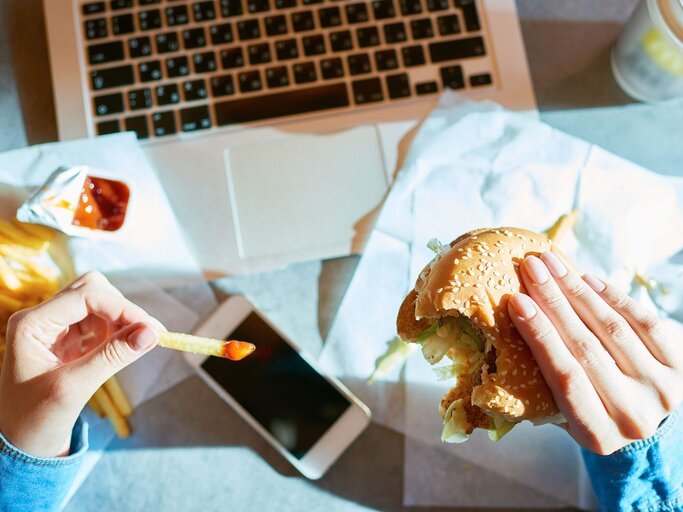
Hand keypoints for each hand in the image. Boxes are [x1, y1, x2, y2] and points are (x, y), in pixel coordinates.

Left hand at [0, 271, 160, 456]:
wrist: (20, 446)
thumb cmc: (35, 421)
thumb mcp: (73, 388)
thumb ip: (112, 356)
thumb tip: (152, 333)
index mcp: (31, 324)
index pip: (85, 296)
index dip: (122, 308)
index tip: (152, 329)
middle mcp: (40, 318)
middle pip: (91, 290)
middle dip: (122, 309)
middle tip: (148, 334)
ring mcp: (52, 328)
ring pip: (96, 302)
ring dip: (120, 318)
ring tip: (137, 343)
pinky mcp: (65, 340)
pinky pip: (97, 321)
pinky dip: (116, 329)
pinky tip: (124, 347)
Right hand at [507, 252, 682, 454]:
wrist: (645, 426)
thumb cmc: (587, 412)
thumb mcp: (562, 414)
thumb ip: (541, 380)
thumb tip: (509, 323)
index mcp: (596, 434)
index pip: (564, 378)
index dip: (540, 336)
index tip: (517, 300)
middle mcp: (633, 416)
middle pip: (587, 348)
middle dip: (554, 302)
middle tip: (532, 267)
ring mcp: (661, 391)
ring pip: (614, 330)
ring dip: (578, 291)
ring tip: (553, 264)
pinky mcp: (680, 368)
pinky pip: (645, 323)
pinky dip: (614, 297)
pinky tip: (588, 279)